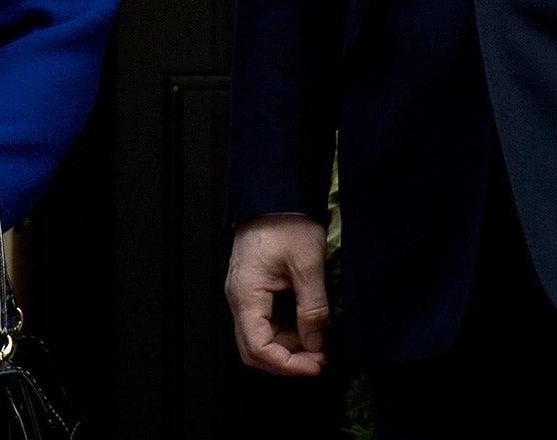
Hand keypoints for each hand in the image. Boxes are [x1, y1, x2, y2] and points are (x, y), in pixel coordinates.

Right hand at [225, 213, 329, 376]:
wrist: (275, 193)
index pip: (258, 348)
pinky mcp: (253, 288)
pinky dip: (286, 327)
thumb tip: (315, 343)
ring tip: (317, 334)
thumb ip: (312, 309)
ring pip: (261, 335)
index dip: (287, 364)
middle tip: (318, 357)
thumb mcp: (308, 265)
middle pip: (254, 348)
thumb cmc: (286, 221)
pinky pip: (265, 319)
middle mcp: (239, 297)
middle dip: (287, 358)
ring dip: (288, 343)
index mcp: (246, 294)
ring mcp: (244, 293)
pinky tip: (307, 320)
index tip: (314, 364)